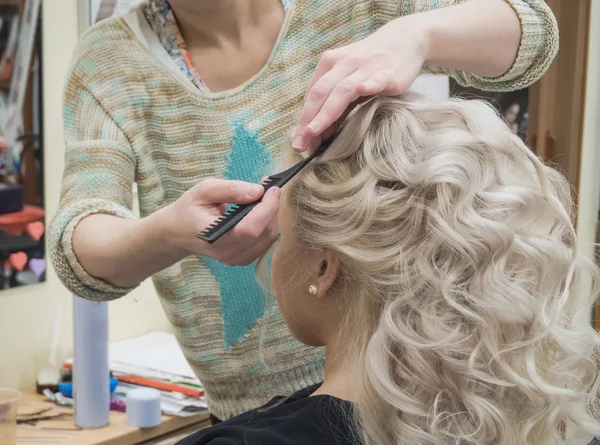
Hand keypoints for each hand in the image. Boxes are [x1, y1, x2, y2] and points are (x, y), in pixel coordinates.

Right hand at [158, 178, 279, 265]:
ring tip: (261, 200)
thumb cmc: (189, 209)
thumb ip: (231, 190)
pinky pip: (265, 243)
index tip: (273, 189)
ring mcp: (236, 259)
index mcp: (216, 238)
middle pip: (264, 233)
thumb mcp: (204, 190)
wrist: (178, 232)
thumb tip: (258, 191)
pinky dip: (267, 225)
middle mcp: (228, 253)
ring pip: (269, 238)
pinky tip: (258, 213)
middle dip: (271, 208)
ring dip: (271, 216)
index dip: (267, 208)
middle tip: (267, 190)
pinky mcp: (242, 259)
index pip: (251, 229)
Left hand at [293, 17, 429, 152]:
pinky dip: (368, 85)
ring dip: (327, 112)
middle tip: (300, 144)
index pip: (311, 95)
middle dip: (308, 120)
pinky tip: (362, 90)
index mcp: (329, 64)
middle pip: (321, 93)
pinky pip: (376, 80)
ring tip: (315, 130)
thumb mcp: (348, 80)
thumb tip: (319, 132)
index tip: (298, 141)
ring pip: (343, 90)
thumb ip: (334, 104)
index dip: (303, 119)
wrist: (404, 41)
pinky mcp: (388, 73)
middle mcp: (344, 63)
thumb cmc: (370, 65)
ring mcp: (365, 67)